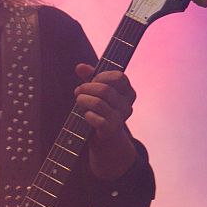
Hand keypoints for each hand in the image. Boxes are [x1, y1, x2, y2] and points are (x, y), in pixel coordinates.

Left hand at [74, 63, 137, 179]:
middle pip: (104, 89)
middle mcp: (127, 105)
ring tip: (78, 101)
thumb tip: (80, 66)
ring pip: (98, 103)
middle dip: (86, 88)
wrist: (105, 140)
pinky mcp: (111, 131)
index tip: (92, 80)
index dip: (101, 76)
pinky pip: (96, 119)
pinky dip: (86, 115)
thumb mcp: (96, 91)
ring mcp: (121, 119)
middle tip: (78, 91)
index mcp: (128, 93)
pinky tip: (85, 115)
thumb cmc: (100, 111)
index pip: (119, 77)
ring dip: (82, 100)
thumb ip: (90, 77)